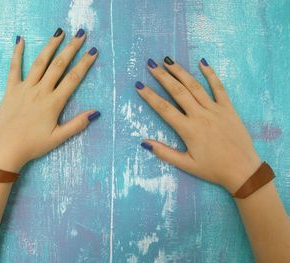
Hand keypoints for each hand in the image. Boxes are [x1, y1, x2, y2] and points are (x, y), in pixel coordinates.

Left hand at [0, 28, 99, 172]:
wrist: (5, 148)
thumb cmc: (33, 145)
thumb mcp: (58, 138)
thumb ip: (77, 124)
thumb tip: (96, 112)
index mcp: (53, 102)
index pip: (73, 79)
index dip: (84, 64)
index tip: (93, 52)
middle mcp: (40, 91)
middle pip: (58, 66)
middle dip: (71, 49)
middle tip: (80, 35)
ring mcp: (25, 88)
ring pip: (40, 63)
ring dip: (50, 46)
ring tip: (59, 33)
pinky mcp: (11, 89)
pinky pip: (14, 69)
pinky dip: (17, 54)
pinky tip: (20, 40)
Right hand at [136, 57, 260, 192]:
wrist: (243, 171)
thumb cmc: (213, 169)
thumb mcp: (187, 165)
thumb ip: (165, 153)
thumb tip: (144, 143)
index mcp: (188, 130)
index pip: (164, 109)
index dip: (150, 96)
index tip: (139, 85)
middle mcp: (200, 115)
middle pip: (178, 92)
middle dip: (163, 77)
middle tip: (151, 65)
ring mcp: (216, 110)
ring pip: (195, 87)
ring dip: (181, 72)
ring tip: (169, 61)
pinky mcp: (228, 109)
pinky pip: (219, 88)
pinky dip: (211, 75)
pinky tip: (202, 63)